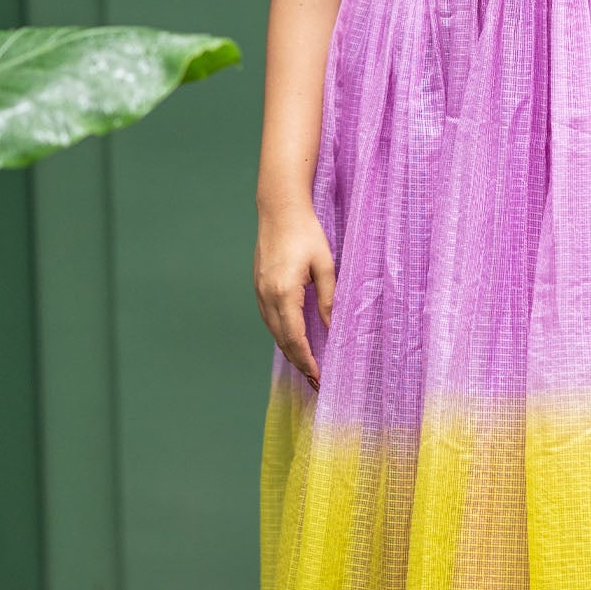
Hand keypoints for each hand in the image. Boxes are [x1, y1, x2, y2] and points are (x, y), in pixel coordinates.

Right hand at [253, 200, 335, 390]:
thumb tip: (332, 327)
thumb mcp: (324, 266)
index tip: (318, 376)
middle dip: (298, 361)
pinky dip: (281, 334)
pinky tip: (292, 340)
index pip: (295, 338)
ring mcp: (259, 291)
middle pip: (281, 340)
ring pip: (273, 331)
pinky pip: (268, 318)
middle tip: (314, 380)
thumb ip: (328, 298)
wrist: (279, 209)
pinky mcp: (258, 286)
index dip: (306, 359)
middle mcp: (266, 296)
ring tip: (306, 365)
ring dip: (289, 350)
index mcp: (284, 293)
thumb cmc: (306, 233)